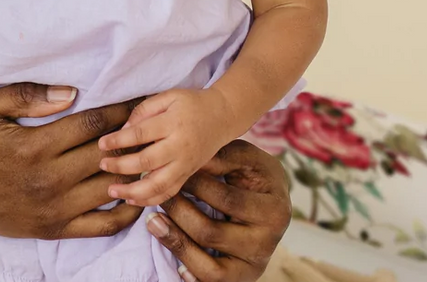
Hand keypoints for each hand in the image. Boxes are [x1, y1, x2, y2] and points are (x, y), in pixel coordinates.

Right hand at [0, 82, 144, 239]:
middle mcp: (48, 181)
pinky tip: (137, 192)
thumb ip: (26, 95)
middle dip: (133, 134)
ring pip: (111, 188)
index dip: (121, 108)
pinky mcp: (53, 229)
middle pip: (108, 155)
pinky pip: (102, 225)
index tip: (140, 96)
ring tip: (149, 149)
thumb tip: (71, 92)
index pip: (93, 125)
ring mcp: (54, 210)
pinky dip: (126, 211)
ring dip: (134, 169)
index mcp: (34, 148)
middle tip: (153, 119)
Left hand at [98, 88, 230, 206]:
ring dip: (133, 191)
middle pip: (147, 161)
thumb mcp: (168, 96)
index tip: (101, 144)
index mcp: (173, 123)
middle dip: (121, 166)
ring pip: (158, 184)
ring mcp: (185, 164)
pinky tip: (132, 200)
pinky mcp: (188, 174)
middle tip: (102, 165)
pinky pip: (169, 192)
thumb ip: (144, 110)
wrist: (223, 116)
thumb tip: (123, 129)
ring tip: (112, 191)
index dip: (119, 140)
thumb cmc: (191, 103)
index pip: (141, 134)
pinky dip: (150, 199)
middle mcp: (180, 146)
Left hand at [147, 140, 290, 281]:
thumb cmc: (253, 174)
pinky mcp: (238, 278)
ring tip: (152, 220)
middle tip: (157, 194)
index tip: (169, 169)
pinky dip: (188, 269)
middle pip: (211, 233)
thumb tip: (187, 159)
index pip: (226, 200)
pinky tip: (170, 252)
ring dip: (175, 241)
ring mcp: (253, 265)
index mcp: (273, 210)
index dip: (194, 184)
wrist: (272, 201)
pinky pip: (210, 281)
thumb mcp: (245, 158)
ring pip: (208, 265)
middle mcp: (267, 244)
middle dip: (178, 211)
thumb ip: (221, 157)